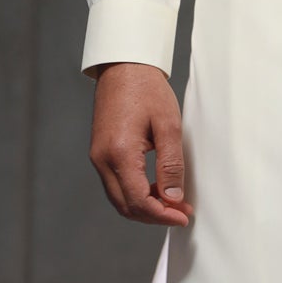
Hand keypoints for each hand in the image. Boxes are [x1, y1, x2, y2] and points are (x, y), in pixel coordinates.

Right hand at [89, 63, 193, 226]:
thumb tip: (173, 198)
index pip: (139, 201)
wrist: (124, 66)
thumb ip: (171, 164)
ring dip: (145, 206)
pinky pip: (116, 185)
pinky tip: (156, 188)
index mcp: (119, 153)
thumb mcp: (169, 125)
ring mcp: (98, 157)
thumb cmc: (147, 90)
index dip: (162, 215)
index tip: (184, 216)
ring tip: (173, 202)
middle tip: (182, 211)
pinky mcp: (100, 152)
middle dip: (155, 215)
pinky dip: (135, 194)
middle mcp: (102, 159)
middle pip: (126, 206)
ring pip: (119, 198)